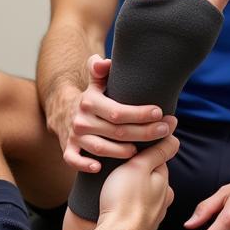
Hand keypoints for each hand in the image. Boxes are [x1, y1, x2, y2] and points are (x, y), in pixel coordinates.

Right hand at [62, 55, 175, 172]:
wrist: (65, 111)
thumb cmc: (92, 98)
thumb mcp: (96, 82)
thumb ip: (100, 69)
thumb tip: (102, 62)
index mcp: (90, 102)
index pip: (118, 111)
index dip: (140, 113)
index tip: (159, 113)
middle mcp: (81, 120)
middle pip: (116, 131)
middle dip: (144, 132)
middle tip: (165, 131)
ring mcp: (75, 136)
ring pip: (100, 148)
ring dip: (122, 151)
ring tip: (142, 151)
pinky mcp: (69, 149)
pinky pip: (73, 160)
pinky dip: (84, 165)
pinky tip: (99, 168)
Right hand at [97, 134, 177, 229]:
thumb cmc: (125, 201)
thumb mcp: (139, 166)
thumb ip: (156, 152)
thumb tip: (174, 137)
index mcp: (164, 182)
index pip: (158, 160)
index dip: (142, 153)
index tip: (129, 151)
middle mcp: (163, 201)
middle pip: (150, 180)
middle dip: (137, 175)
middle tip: (117, 172)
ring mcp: (152, 217)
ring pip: (142, 198)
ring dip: (131, 193)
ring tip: (114, 191)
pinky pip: (133, 213)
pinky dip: (126, 209)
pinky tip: (115, 208)